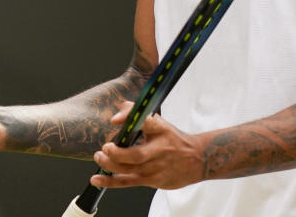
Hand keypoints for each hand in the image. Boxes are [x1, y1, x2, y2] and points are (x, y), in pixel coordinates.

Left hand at [90, 102, 205, 189]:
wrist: (198, 159)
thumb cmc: (174, 140)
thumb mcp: (160, 123)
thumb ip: (137, 114)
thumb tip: (117, 115)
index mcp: (162, 130)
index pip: (147, 121)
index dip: (129, 118)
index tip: (114, 120)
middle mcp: (160, 149)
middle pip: (136, 155)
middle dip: (116, 153)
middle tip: (105, 148)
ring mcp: (156, 167)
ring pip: (130, 170)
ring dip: (110, 165)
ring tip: (99, 157)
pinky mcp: (153, 181)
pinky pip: (129, 182)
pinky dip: (111, 181)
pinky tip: (97, 179)